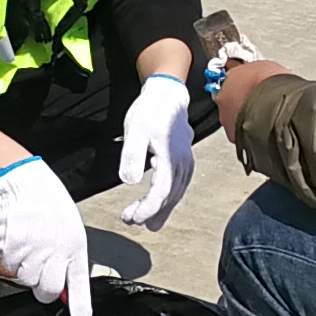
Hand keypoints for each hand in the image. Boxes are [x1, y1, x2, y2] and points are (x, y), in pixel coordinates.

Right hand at [0, 155, 97, 315]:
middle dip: (44, 287)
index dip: (80, 304)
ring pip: (26, 279)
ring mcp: (32, 251)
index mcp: (74, 246)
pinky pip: (10, 266)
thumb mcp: (71, 231)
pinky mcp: (12, 248)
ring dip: (26, 270)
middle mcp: (54, 252)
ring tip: (31, 248)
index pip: (78, 281)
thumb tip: (64, 285)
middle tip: (43, 272)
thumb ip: (68, 259)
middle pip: (46, 290)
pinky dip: (12, 258)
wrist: (26, 183)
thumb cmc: (51, 205)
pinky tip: (19, 241)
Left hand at [117, 74, 195, 228]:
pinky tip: (159, 203)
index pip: (161, 192)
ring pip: (175, 193)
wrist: (168, 94)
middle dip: (150, 212)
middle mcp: (183, 164)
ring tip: (144, 220)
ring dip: (159, 208)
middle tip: (130, 221)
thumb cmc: (150, 111)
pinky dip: (168, 198)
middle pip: (169, 197)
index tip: (131, 218)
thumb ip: (132, 155)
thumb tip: (129, 182)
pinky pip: (178, 186)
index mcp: (171, 159)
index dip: (147, 209)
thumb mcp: (135, 129)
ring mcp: (186, 163)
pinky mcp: (184, 161)